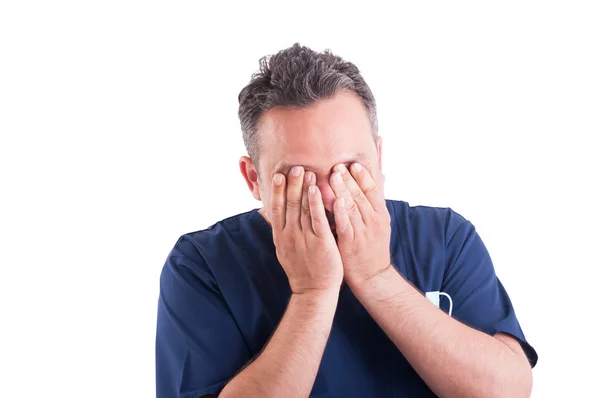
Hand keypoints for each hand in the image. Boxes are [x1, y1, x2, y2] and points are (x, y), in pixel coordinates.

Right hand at [270, 166, 343, 294]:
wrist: (314, 292)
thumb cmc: (302, 269)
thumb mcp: (284, 248)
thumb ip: (278, 228)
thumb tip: (265, 212)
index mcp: (281, 236)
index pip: (276, 208)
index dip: (277, 190)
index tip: (278, 174)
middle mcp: (290, 235)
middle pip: (288, 204)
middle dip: (291, 184)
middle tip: (294, 166)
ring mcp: (304, 238)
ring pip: (302, 208)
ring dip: (304, 188)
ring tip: (306, 171)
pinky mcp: (320, 242)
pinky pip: (317, 219)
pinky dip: (315, 203)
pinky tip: (316, 189)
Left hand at [330, 162, 391, 286]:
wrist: (373, 276)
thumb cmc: (372, 247)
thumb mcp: (379, 223)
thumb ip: (373, 202)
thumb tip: (376, 178)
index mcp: (380, 213)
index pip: (373, 189)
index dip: (364, 176)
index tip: (354, 163)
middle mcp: (374, 220)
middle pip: (362, 194)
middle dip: (350, 178)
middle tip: (338, 164)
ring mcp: (363, 231)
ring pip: (353, 205)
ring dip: (343, 189)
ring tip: (333, 175)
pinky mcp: (351, 242)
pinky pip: (345, 224)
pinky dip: (340, 211)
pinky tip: (334, 200)